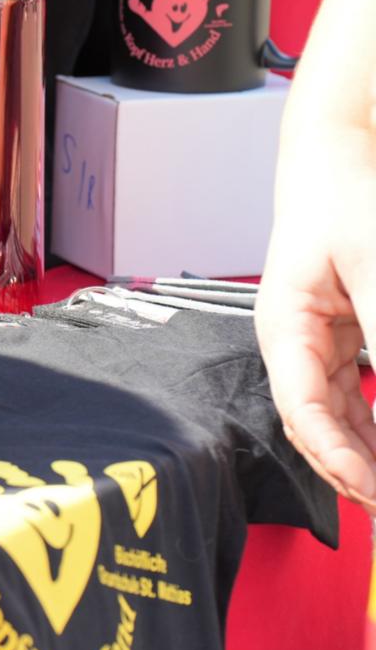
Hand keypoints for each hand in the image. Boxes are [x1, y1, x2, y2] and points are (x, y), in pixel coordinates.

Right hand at [256, 121, 375, 511]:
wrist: (335, 161)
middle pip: (317, 426)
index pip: (303, 411)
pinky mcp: (340, 340)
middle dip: (354, 471)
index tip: (373, 488)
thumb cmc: (344, 202)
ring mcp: (315, 344)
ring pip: (337, 418)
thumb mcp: (375, 270)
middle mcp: (292, 343)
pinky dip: (374, 428)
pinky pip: (354, 398)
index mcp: (283, 328)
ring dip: (366, 455)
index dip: (337, 457)